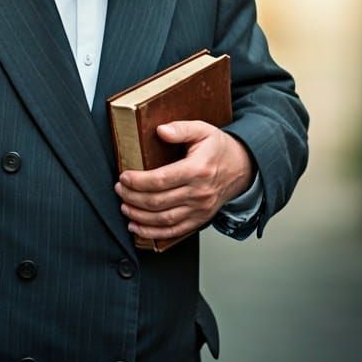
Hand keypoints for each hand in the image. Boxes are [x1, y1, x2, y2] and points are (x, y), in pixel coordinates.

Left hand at [115, 121, 253, 242]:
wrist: (242, 168)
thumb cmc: (219, 149)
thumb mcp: (203, 130)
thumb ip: (181, 129)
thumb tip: (161, 131)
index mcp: (198, 170)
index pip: (162, 180)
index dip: (138, 181)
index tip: (124, 177)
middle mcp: (200, 193)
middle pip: (159, 201)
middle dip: (133, 197)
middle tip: (119, 190)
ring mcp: (200, 209)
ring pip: (164, 219)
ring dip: (140, 216)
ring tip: (124, 207)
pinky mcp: (200, 219)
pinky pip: (174, 231)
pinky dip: (153, 233)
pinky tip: (138, 227)